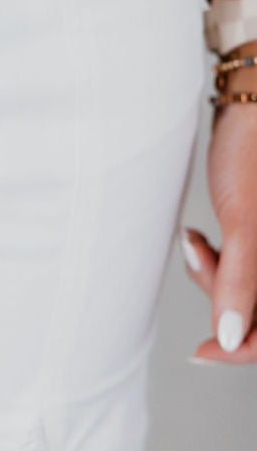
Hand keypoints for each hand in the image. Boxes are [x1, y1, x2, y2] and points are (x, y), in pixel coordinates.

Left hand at [182, 55, 256, 362]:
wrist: (251, 99)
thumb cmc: (254, 147)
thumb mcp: (247, 220)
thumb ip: (242, 284)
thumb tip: (229, 341)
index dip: (246, 349)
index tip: (204, 350)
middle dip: (227, 298)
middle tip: (202, 260)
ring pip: (249, 292)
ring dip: (218, 276)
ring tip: (199, 244)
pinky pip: (244, 268)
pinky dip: (220, 260)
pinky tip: (202, 239)